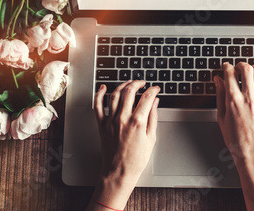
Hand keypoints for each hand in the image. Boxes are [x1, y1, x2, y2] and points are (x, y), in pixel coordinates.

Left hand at [89, 80, 159, 210]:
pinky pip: (97, 105)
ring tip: (129, 83)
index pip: (146, 98)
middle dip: (137, 83)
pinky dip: (99, 94)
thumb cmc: (136, 159)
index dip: (153, 90)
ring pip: (115, 95)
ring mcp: (111, 120)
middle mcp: (123, 118)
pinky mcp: (102, 124)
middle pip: (129, 92)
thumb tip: (155, 103)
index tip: (155, 89)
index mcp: (137, 122)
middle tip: (142, 82)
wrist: (119, 171)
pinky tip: (103, 88)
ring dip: (122, 85)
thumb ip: (153, 117)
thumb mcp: (151, 138)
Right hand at [215, 62, 253, 210]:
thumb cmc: (235, 138)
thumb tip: (218, 80)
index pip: (230, 74)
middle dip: (241, 65)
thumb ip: (220, 95)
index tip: (226, 67)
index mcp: (233, 101)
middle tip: (238, 67)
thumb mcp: (221, 116)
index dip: (227, 67)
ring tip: (251, 70)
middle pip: (247, 70)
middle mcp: (249, 98)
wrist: (251, 152)